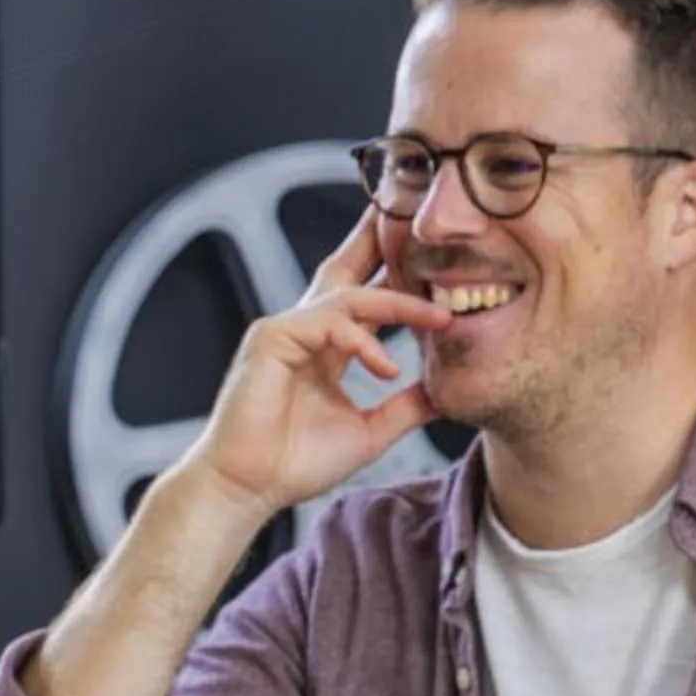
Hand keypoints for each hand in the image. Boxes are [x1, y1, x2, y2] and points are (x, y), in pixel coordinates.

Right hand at [180, 206, 448, 523]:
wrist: (248, 488)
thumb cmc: (294, 463)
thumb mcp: (371, 431)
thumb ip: (407, 407)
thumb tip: (447, 392)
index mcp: (324, 346)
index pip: (364, 293)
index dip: (396, 270)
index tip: (437, 253)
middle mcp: (304, 329)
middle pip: (347, 268)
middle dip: (381, 237)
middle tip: (419, 207)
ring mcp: (284, 331)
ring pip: (348, 296)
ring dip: (399, 303)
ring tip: (440, 319)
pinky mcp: (269, 340)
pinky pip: (325, 324)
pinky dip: (361, 342)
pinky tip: (385, 368)